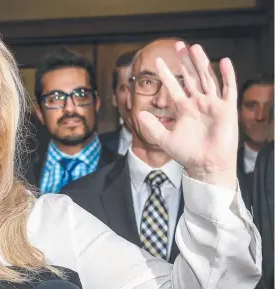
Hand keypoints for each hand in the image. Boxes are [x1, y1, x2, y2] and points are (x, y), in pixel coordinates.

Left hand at [137, 42, 237, 189]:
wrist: (205, 165)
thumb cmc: (187, 153)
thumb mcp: (164, 139)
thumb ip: (152, 126)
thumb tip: (138, 113)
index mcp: (183, 108)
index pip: (173, 86)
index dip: (166, 74)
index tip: (158, 61)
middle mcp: (198, 103)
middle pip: (191, 77)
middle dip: (185, 62)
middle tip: (179, 45)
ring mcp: (212, 104)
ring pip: (207, 78)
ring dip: (201, 63)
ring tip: (194, 47)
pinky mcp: (227, 109)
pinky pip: (228, 89)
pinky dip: (227, 75)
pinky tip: (223, 61)